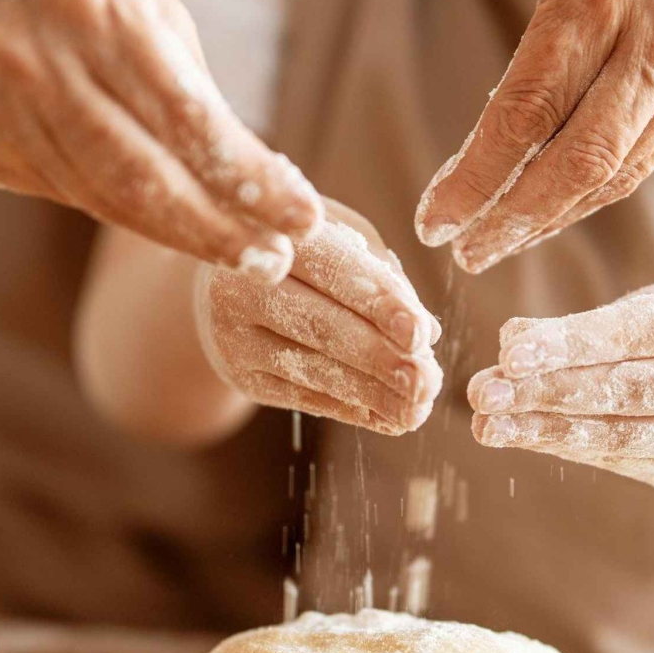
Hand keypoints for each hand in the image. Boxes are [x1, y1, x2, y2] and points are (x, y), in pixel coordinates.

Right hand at [0, 0, 321, 279]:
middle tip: (277, 261)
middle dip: (220, 232)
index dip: (249, 180)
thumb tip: (254, 168)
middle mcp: (42, 65)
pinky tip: (176, 222)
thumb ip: (188, 77)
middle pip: (145, 179)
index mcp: (98, 9)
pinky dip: (133, 213)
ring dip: (184, 237)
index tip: (303, 216)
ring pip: (110, 202)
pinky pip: (78, 196)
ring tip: (245, 253)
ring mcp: (5, 114)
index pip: (188, 118)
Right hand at [195, 201, 442, 434]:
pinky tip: (391, 418)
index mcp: (275, 235)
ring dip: (371, 393)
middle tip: (426, 381)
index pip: (334, 270)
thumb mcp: (342, 240)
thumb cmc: (306, 253)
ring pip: (311, 368)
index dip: (379, 302)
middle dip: (379, 357)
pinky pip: (301, 396)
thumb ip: (384, 277)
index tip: (418, 333)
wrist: (226, 283)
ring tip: (417, 407)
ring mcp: (235, 336)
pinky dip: (351, 409)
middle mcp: (243, 285)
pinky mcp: (242, 376)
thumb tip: (428, 333)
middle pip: (319, 325)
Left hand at [414, 0, 653, 271]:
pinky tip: (557, 206)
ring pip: (618, 171)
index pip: (528, 107)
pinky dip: (596, 189)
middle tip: (467, 254)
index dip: (478, 176)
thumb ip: (546, 41)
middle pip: (581, 159)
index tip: (436, 219)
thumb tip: (492, 146)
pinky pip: (648, 157)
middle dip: (514, 219)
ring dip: (553, 217)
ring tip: (500, 241)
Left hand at [466, 282, 653, 490]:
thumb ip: (589, 325)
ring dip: (543, 431)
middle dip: (544, 392)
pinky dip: (566, 446)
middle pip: (622, 390)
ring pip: (618, 434)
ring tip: (488, 425)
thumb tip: (511, 343)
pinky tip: (522, 436)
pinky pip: (620, 459)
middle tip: (481, 392)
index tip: (507, 350)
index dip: (568, 343)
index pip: (633, 335)